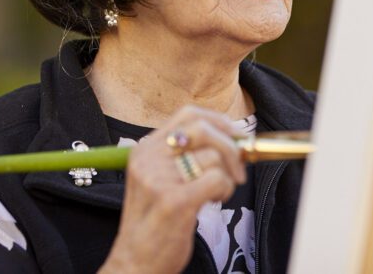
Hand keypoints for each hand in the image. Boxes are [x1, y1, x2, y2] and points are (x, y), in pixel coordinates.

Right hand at [98, 105, 247, 273]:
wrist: (134, 263)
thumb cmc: (154, 223)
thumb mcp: (158, 180)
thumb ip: (184, 157)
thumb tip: (231, 139)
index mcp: (144, 149)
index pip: (187, 114)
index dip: (218, 120)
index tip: (235, 135)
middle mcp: (149, 159)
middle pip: (203, 129)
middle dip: (231, 146)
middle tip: (238, 168)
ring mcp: (160, 179)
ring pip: (214, 157)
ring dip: (227, 176)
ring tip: (216, 194)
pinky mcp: (175, 201)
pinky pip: (217, 179)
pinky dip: (224, 190)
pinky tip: (213, 201)